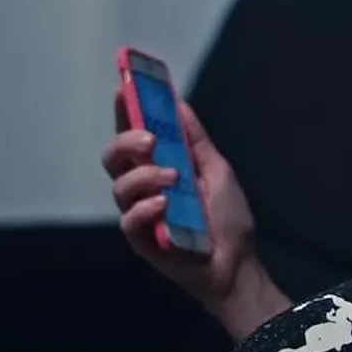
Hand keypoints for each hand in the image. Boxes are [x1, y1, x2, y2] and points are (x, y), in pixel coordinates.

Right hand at [102, 92, 287, 337]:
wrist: (237, 263)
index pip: (133, 134)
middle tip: (150, 140)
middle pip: (114, 156)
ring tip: (173, 179)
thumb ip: (195, 140)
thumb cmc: (228, 218)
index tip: (123, 88)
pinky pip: (129, 219)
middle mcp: (143, 186)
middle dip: (126, 141)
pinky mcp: (142, 239)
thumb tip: (180, 104)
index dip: (124, 111)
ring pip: (119, 186)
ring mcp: (140, 213)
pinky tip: (165, 205)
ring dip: (144, 175)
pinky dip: (146, 208)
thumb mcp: (217, 170)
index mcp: (159, 166)